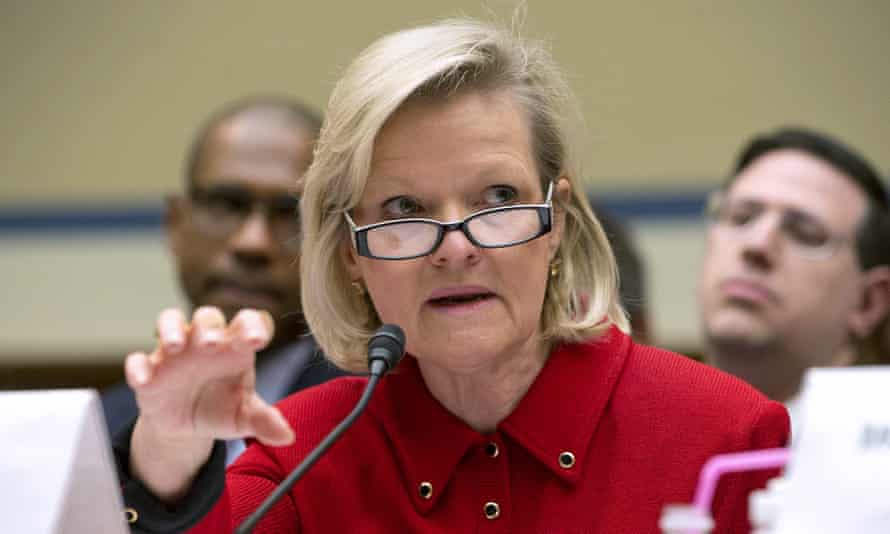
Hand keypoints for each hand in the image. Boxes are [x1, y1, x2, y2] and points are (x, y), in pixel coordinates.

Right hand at [125, 306, 294, 500]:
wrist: (187, 426)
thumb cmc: (221, 408)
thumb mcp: (244, 417)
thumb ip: (264, 421)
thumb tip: (287, 436)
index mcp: (236, 346)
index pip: (248, 322)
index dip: (253, 325)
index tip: (258, 340)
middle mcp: (205, 341)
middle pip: (207, 315)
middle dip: (209, 325)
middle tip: (212, 342)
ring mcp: (175, 352)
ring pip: (170, 321)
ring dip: (171, 329)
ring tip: (176, 345)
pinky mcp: (150, 370)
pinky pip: (138, 360)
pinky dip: (137, 366)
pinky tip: (142, 378)